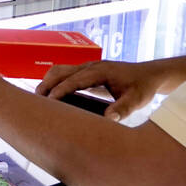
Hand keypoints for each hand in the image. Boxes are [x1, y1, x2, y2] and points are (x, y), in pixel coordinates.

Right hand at [35, 59, 167, 122]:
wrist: (149, 74)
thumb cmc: (143, 87)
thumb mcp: (137, 99)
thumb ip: (123, 108)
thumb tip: (109, 119)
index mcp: (100, 71)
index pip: (74, 79)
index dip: (60, 90)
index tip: (49, 102)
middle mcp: (90, 66)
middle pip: (60, 71)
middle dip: (46, 85)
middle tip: (35, 102)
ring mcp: (87, 67)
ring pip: (59, 70)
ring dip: (48, 83)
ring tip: (39, 100)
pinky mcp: (87, 72)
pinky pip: (65, 74)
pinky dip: (54, 83)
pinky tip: (52, 97)